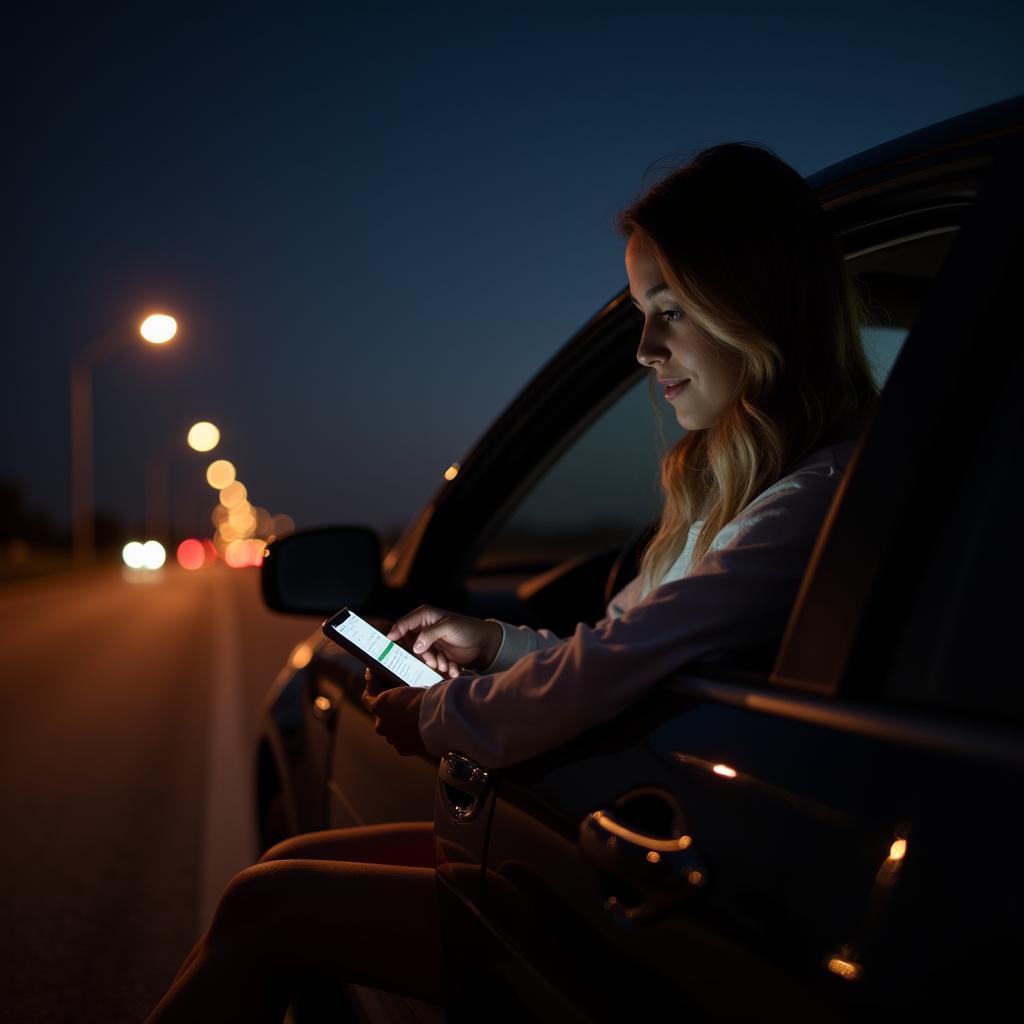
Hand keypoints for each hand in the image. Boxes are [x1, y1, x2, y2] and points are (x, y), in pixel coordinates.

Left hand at [361, 682, 428, 756]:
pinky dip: (408, 738)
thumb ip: (398, 695)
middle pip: (381, 717)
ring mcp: (391, 738)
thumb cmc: (428, 698)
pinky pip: (401, 742)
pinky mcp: (402, 749)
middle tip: (401, 706)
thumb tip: (399, 695)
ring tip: (414, 720)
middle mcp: (381, 723)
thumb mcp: (410, 690)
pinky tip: (419, 731)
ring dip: (398, 726)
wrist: (442, 718)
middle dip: (389, 713)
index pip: (367, 698)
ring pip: (391, 732)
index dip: (371, 691)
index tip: (373, 684)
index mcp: (380, 705)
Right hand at [387, 605, 501, 675]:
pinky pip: (432, 664)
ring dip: (434, 663)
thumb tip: (415, 646)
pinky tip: (453, 668)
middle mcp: (425, 629)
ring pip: (421, 657)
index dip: (396, 632)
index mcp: (425, 616)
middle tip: (433, 660)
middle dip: (422, 655)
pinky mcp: (437, 655)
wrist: (484, 644)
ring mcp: (431, 643)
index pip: (405, 623)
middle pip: (411, 644)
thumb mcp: (449, 627)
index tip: (390, 642)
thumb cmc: (468, 629)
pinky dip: (442, 667)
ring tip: (447, 664)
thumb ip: (430, 634)